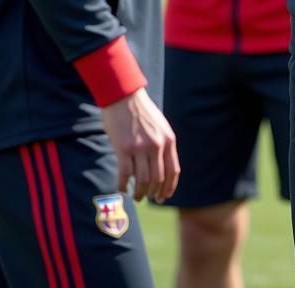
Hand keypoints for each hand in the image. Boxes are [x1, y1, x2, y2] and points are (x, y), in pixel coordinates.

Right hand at [101, 87, 179, 202]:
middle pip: (158, 179)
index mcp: (169, 139)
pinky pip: (125, 174)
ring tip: (136, 196)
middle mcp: (157, 145)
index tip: (163, 197)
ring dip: (139, 193)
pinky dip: (123, 185)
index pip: (173, 171)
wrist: (124, 96)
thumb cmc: (142, 112)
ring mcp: (140, 147)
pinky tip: (121, 188)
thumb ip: (163, 145)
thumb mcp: (160, 126)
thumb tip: (162, 169)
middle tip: (147, 198)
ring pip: (142, 180)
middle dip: (153, 193)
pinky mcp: (124, 148)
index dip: (169, 187)